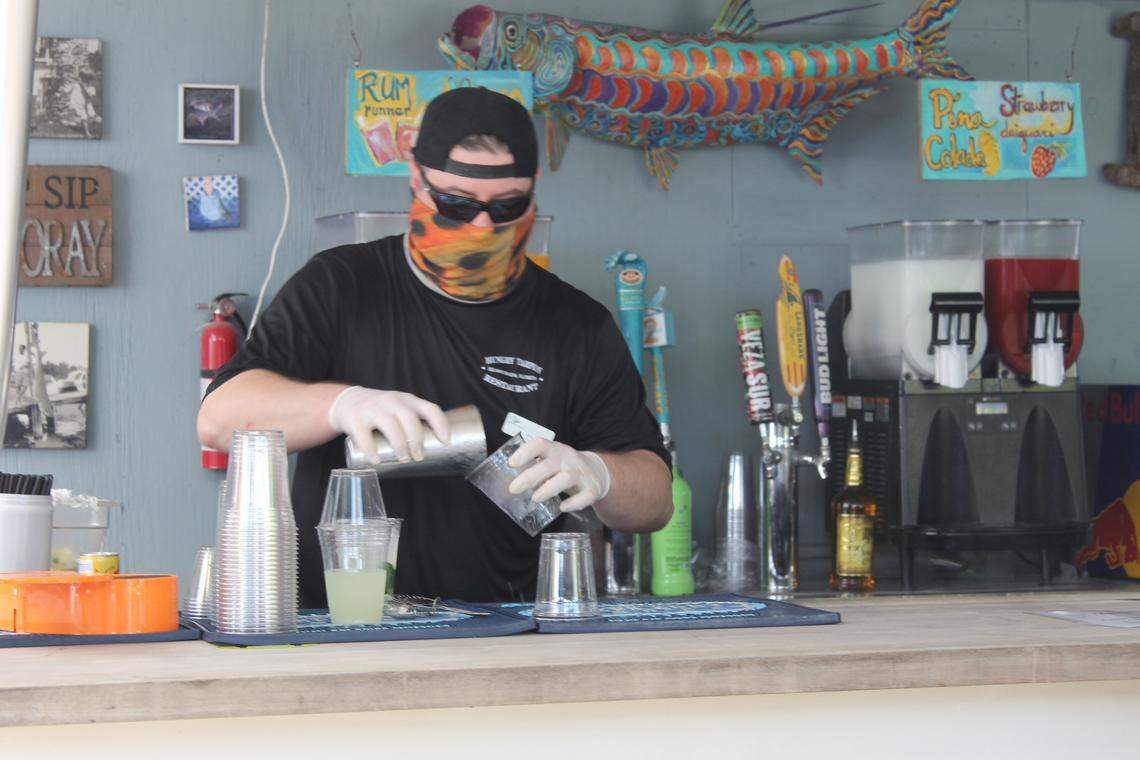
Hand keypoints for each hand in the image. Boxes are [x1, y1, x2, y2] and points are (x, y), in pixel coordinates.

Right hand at [327, 386, 448, 462]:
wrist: (348, 401)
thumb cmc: (382, 412)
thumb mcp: (400, 410)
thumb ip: (415, 425)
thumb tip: (437, 454)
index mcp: (408, 400)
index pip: (430, 409)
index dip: (441, 425)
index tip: (446, 442)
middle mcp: (392, 401)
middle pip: (410, 419)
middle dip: (417, 440)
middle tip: (419, 457)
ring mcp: (373, 408)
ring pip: (390, 425)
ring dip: (400, 445)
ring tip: (404, 459)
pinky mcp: (355, 418)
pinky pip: (364, 434)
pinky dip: (371, 449)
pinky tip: (376, 460)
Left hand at [507, 439, 610, 511]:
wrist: (598, 472)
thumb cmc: (565, 467)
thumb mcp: (552, 460)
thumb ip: (535, 467)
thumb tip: (506, 481)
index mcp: (555, 450)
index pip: (540, 445)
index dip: (526, 452)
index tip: (511, 463)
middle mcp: (568, 459)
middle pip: (550, 465)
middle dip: (530, 476)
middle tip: (513, 488)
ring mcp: (581, 474)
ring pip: (566, 478)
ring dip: (549, 488)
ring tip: (535, 498)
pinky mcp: (592, 489)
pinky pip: (585, 496)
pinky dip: (574, 503)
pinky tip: (562, 507)